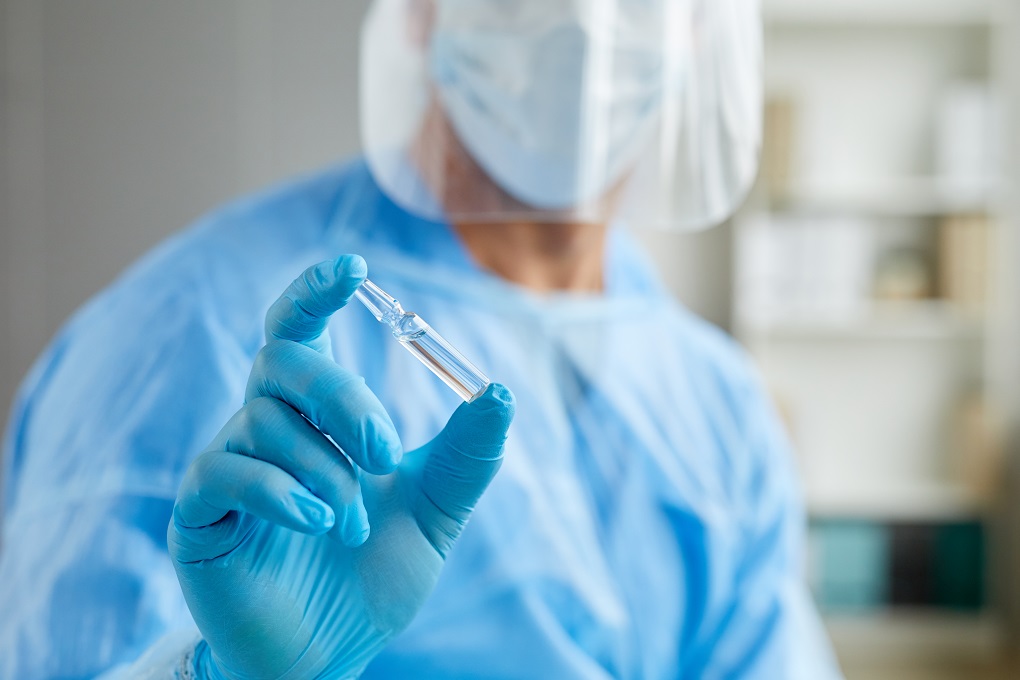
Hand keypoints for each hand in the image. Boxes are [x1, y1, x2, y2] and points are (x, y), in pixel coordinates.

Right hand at [167, 255, 514, 678]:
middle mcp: (264, 427)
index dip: (316, 292)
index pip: (300, 331)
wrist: (328, 654)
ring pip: (263, 422)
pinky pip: (224, 472)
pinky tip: (316, 524)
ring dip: (325, 473)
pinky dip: (280, 492)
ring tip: (352, 526)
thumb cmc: (372, 574)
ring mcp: (226, 468)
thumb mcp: (435, 512)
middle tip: (387, 452)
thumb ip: (464, 456)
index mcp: (314, 417)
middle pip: (283, 361)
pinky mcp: (199, 514)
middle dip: (344, 397)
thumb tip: (499, 393)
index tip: (354, 268)